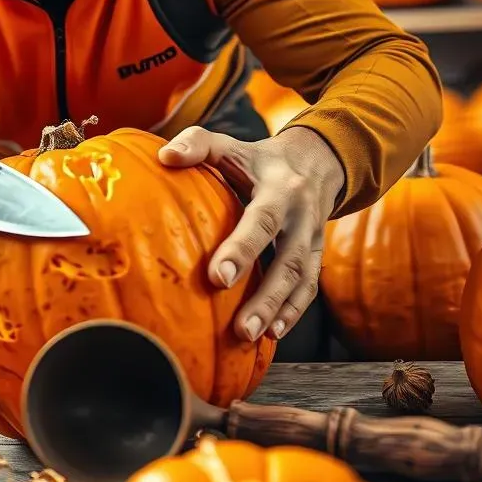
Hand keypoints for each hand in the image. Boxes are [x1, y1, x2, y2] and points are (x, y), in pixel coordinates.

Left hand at [158, 125, 343, 342]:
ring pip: (301, 279)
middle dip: (265, 294)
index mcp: (279, 188)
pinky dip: (293, 311)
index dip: (241, 248)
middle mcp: (301, 215)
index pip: (261, 220)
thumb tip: (165, 157)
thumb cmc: (257, 159)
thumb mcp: (231, 145)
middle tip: (239, 327)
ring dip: (277, 310)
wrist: (316, 162)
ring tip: (250, 336)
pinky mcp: (316, 255)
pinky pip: (309, 287)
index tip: (216, 277)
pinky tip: (272, 335)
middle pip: (288, 259)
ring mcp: (313, 238)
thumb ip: (198, 145)